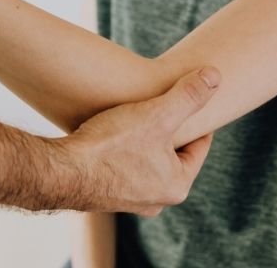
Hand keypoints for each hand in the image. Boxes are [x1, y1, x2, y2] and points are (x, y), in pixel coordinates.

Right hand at [61, 67, 219, 215]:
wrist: (61, 171)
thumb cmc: (110, 145)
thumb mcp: (156, 115)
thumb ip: (188, 95)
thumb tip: (216, 76)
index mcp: (177, 185)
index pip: (198, 146)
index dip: (196, 118)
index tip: (190, 97)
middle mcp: (156, 200)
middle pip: (173, 155)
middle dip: (168, 131)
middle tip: (161, 104)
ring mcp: (129, 200)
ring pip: (147, 162)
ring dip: (144, 141)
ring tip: (135, 116)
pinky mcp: (104, 194)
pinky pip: (123, 167)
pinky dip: (123, 151)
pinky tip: (111, 133)